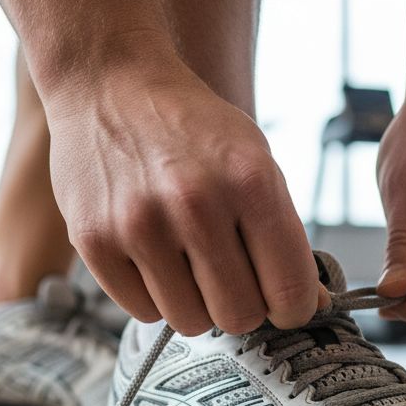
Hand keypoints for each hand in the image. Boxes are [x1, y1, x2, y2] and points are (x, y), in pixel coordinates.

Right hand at [46, 48, 322, 335]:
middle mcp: (195, 204)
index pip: (290, 291)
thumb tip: (310, 304)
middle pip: (239, 315)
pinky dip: (154, 296)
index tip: (284, 303)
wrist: (109, 84)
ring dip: (196, 303)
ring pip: (190, 322)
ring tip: (189, 263)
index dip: (293, 308)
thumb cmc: (190, 127)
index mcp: (250, 181)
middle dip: (243, 305)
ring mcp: (139, 225)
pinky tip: (154, 258)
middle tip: (233, 279)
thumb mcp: (255, 160)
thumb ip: (284, 234)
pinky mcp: (95, 242)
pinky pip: (143, 311)